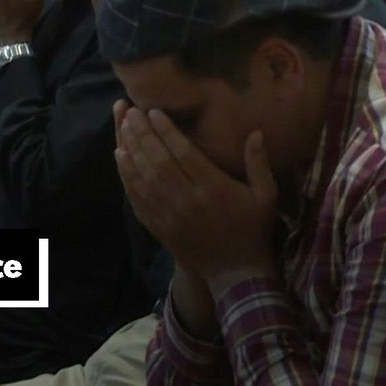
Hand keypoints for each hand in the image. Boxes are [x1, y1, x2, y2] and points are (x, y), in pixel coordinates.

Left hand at [114, 105, 277, 283]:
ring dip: (131, 150)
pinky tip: (120, 157)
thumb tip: (256, 132)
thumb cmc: (252, 229)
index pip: (184, 154)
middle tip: (131, 113)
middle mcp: (189, 200)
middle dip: (143, 134)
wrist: (235, 272)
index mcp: (214, 189)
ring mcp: (170, 215)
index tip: (153, 112)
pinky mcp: (158, 227)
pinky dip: (126, 176)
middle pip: (159, 162)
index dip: (166, 132)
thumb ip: (259, 164)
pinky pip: (137, 198)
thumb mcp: (266, 196)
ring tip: (122, 127)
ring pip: (144, 178)